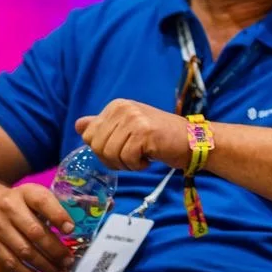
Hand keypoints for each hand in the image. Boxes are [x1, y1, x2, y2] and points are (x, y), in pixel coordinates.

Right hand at [0, 182, 75, 271]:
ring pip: (24, 251)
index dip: (58, 216)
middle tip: (69, 261)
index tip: (71, 230)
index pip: (42, 202)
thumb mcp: (34, 196)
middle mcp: (9, 210)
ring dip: (45, 266)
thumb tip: (71, 231)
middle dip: (55, 250)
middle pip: (35, 232)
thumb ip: (52, 209)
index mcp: (26, 194)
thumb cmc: (18, 203)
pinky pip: (10, 263)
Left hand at [75, 99, 192, 170]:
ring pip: (110, 154)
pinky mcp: (144, 133)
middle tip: (133, 157)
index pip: (88, 136)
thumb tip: (78, 125)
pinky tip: (150, 158)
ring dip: (126, 164)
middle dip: (113, 159)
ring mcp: (134, 119)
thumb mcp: (128, 128)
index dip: (103, 150)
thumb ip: (103, 126)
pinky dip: (137, 166)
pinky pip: (127, 159)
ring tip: (141, 157)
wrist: (193, 141)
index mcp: (116, 105)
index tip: (123, 148)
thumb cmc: (161, 138)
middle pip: (97, 146)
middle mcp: (123, 108)